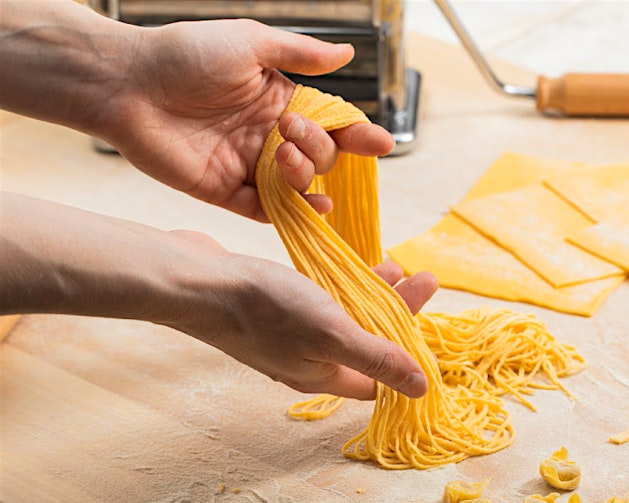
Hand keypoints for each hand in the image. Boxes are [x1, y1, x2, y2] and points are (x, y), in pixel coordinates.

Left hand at [104, 18, 393, 220]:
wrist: (128, 83)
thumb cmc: (185, 54)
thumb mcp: (249, 42)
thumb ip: (300, 54)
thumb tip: (348, 52)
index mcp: (279, 101)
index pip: (331, 124)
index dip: (358, 135)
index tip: (380, 143)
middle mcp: (268, 136)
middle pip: (321, 157)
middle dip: (320, 148)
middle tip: (290, 128)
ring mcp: (248, 166)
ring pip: (299, 186)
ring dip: (306, 176)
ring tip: (284, 156)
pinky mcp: (226, 192)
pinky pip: (268, 210)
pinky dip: (294, 212)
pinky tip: (313, 205)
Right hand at [169, 231, 437, 398]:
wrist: (193, 280)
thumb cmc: (263, 307)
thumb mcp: (332, 332)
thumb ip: (378, 358)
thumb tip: (421, 389)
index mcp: (323, 376)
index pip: (380, 380)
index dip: (409, 358)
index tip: (433, 326)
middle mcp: (307, 361)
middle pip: (367, 344)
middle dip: (399, 314)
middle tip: (425, 279)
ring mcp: (288, 335)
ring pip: (345, 319)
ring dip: (374, 295)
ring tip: (397, 266)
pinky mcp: (273, 308)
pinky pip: (321, 301)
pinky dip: (343, 285)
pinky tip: (352, 263)